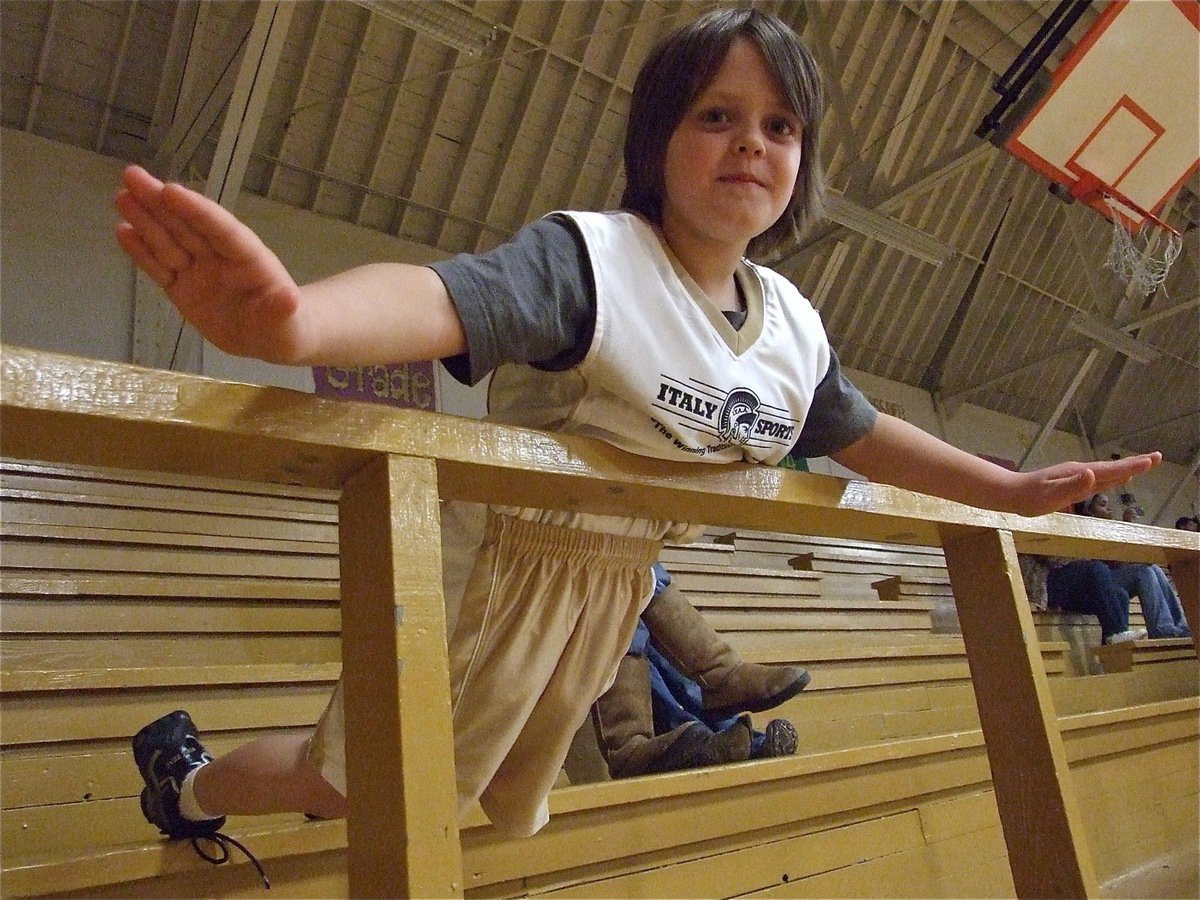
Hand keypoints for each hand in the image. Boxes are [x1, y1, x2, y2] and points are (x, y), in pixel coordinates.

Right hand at [115, 165, 312, 363]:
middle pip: (188, 226)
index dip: (198, 210)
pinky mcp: (182, 288)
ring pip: (169, 241)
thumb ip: (282, 309)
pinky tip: (123, 231)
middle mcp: (220, 258)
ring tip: (122, 196)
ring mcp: (199, 271)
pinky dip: (141, 252)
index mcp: (249, 259)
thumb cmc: (285, 325)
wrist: (270, 337)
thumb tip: (290, 299)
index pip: (222, 230)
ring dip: (145, 219)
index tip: (171, 190)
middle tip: (132, 175)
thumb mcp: (288, 323)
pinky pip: (160, 268)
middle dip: (160, 202)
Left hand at [1011, 453, 1161, 516]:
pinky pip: (1098, 479)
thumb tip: (1092, 474)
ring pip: (1107, 472)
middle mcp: (1080, 472)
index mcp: (1079, 474)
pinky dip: (1112, 477)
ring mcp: (1076, 476)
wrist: (1011, 493)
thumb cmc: (1030, 497)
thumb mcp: (1051, 495)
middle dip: (1135, 464)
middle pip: (1113, 468)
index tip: (1152, 459)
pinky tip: (1116, 479)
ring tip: (1144, 465)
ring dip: (1126, 469)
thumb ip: (1072, 486)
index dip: (1132, 467)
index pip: (1111, 471)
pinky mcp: (1071, 481)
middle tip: (1157, 457)